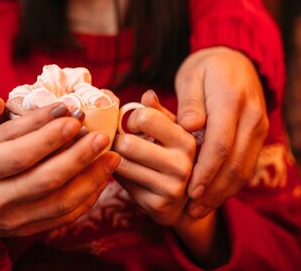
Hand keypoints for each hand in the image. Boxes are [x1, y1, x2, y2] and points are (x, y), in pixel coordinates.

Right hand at [0, 74, 120, 236]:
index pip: (18, 155)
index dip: (48, 138)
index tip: (72, 117)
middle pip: (45, 180)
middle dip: (77, 157)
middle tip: (101, 136)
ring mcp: (11, 220)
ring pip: (59, 202)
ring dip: (90, 179)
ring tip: (112, 156)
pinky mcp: (25, 230)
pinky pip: (62, 217)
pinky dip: (86, 199)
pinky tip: (100, 178)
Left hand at [113, 91, 195, 226]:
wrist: (184, 203)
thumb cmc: (172, 156)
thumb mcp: (171, 131)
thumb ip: (158, 112)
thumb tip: (147, 94)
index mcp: (186, 139)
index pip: (144, 117)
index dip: (130, 119)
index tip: (131, 125)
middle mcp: (182, 164)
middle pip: (128, 143)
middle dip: (118, 140)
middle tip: (119, 141)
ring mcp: (171, 187)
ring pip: (121, 163)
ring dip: (114, 156)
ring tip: (121, 154)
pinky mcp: (157, 205)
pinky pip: (122, 182)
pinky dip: (118, 174)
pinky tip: (127, 173)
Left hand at [175, 46, 268, 217]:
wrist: (235, 56)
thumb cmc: (204, 67)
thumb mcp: (191, 76)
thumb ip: (189, 102)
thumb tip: (190, 126)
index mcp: (231, 100)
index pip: (220, 144)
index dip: (205, 171)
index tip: (189, 191)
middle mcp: (251, 116)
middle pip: (235, 163)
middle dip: (213, 190)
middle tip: (192, 209)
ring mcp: (258, 126)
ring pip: (244, 168)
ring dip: (223, 192)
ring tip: (200, 209)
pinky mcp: (259, 134)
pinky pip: (247, 164)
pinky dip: (231, 183)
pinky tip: (213, 195)